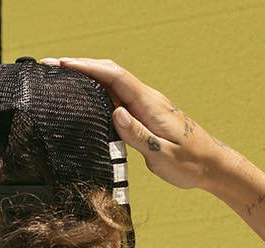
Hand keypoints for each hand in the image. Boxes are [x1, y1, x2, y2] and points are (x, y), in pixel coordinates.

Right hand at [37, 56, 234, 191]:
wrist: (211, 165)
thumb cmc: (190, 163)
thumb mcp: (163, 154)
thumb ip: (139, 135)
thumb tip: (115, 114)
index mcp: (149, 104)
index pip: (114, 77)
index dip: (88, 67)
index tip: (64, 64)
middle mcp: (146, 99)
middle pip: (109, 74)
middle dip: (81, 67)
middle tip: (53, 67)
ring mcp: (145, 106)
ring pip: (112, 85)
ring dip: (87, 79)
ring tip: (61, 79)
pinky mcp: (144, 116)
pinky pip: (117, 99)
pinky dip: (98, 93)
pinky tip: (85, 98)